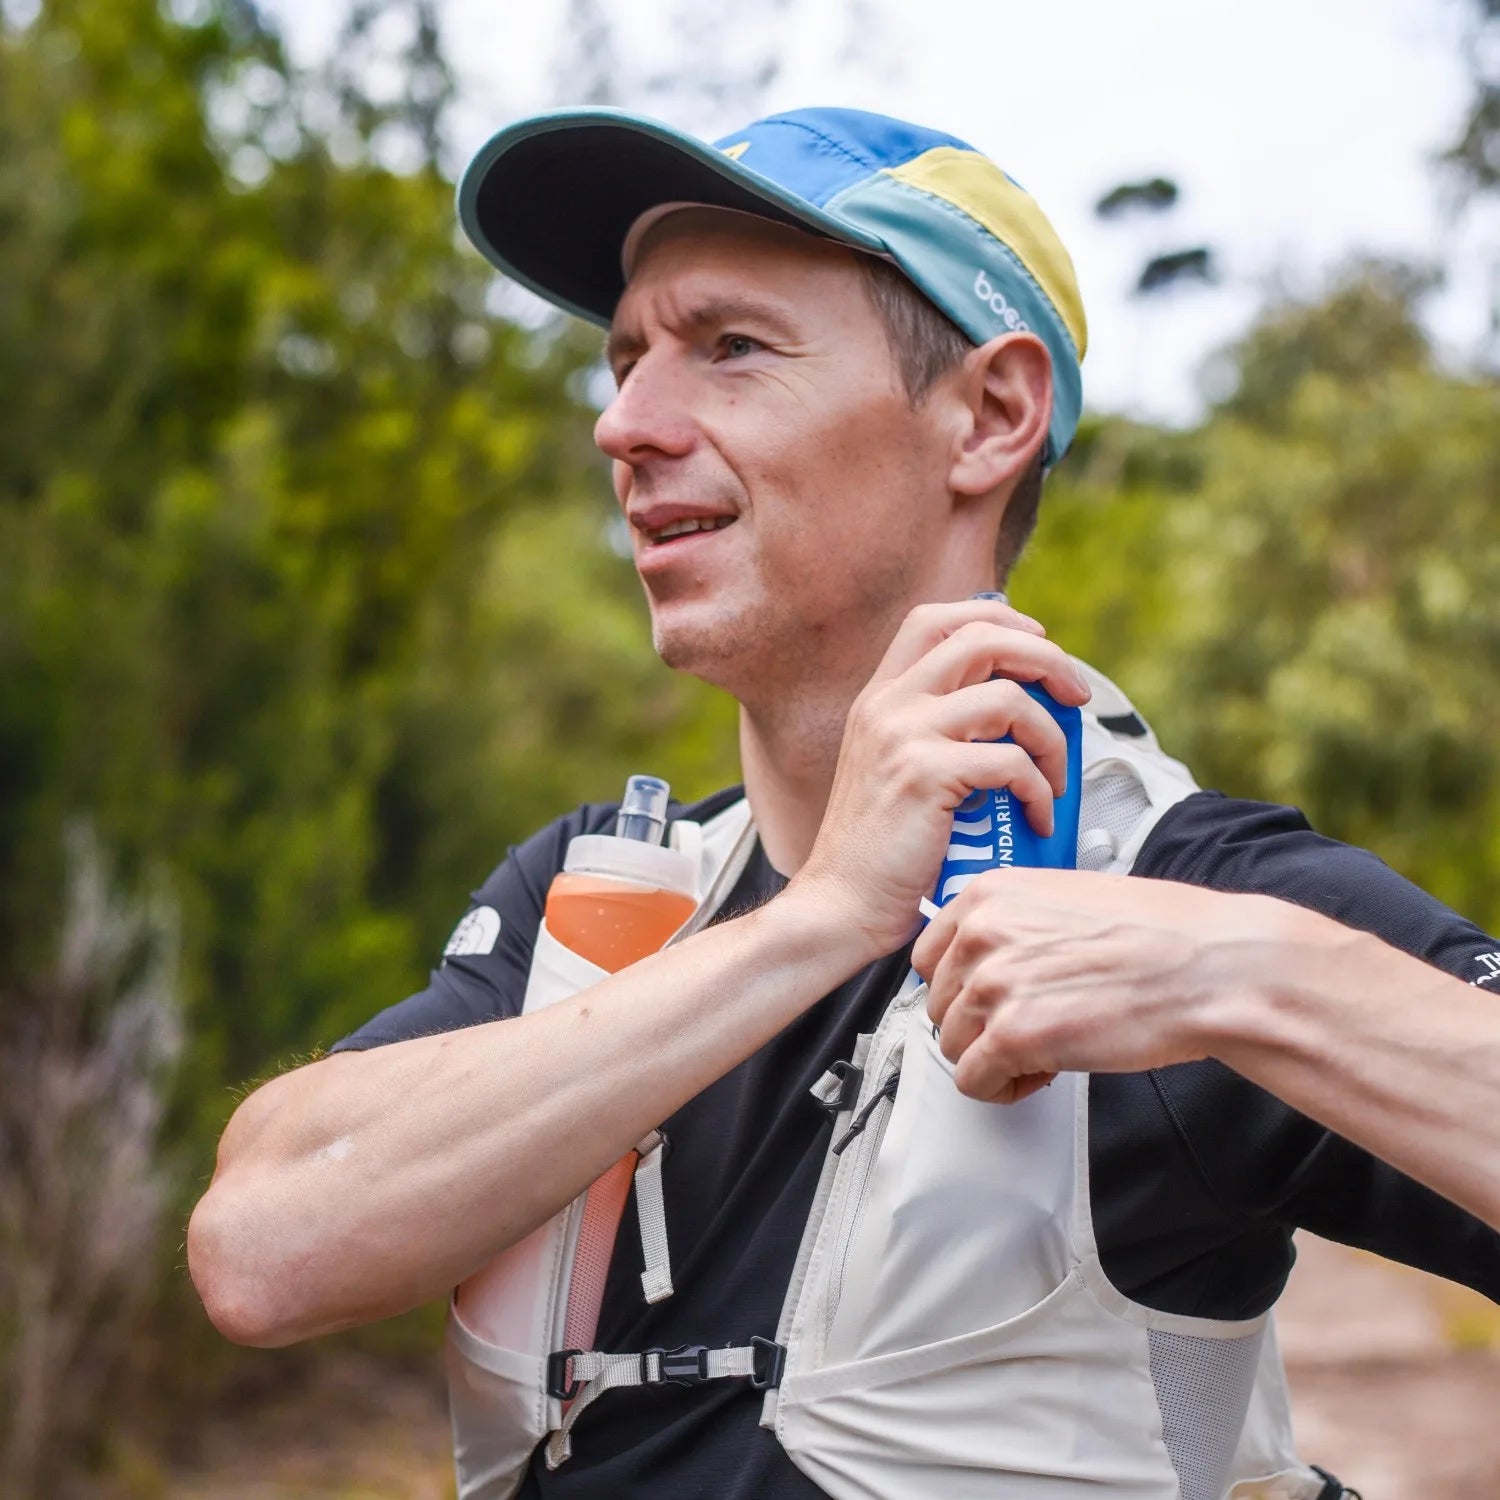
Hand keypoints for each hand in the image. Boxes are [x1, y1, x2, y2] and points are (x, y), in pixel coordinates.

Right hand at [786, 598, 1090, 961]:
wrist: (839, 907)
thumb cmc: (877, 853)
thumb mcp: (892, 770)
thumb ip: (933, 732)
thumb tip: (1009, 711)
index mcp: (879, 698)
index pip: (936, 620)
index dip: (997, 620)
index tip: (1037, 645)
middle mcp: (887, 706)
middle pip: (980, 638)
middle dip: (1046, 659)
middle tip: (1076, 696)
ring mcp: (903, 736)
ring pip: (1007, 699)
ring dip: (1052, 736)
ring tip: (1057, 778)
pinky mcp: (925, 776)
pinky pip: (1011, 762)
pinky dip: (1040, 789)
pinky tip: (1039, 817)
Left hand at [913, 868, 1294, 1101]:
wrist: (1210, 967)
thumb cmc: (1160, 934)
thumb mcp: (1065, 897)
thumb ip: (1013, 921)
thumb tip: (986, 955)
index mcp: (988, 894)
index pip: (929, 956)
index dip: (963, 988)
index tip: (992, 1000)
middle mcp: (981, 933)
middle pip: (940, 1004)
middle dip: (981, 1025)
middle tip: (1030, 1028)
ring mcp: (992, 983)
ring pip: (952, 1045)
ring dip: (994, 1058)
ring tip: (1044, 1049)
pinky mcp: (1012, 1035)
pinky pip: (973, 1081)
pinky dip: (1004, 1088)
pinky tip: (1044, 1072)